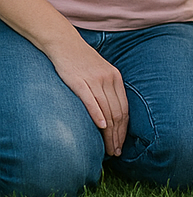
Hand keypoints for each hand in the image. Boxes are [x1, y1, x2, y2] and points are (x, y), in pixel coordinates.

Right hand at [50, 41, 128, 156]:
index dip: (124, 129)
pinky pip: (91, 100)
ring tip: (109, 148)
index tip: (122, 144)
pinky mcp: (79, 81)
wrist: (65, 43)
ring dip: (109, 132)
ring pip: (107, 110)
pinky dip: (97, 115)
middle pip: (117, 113)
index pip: (124, 109)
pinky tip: (101, 127)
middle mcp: (109, 80)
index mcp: (116, 78)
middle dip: (118, 136)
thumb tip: (109, 112)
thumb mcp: (100, 73)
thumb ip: (106, 89)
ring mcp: (94, 80)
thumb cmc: (81, 61)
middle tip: (116, 152)